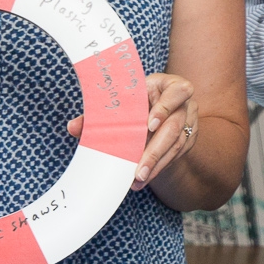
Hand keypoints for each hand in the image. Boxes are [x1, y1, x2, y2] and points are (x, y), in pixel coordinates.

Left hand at [71, 72, 196, 192]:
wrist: (157, 105)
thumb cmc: (137, 99)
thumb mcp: (124, 100)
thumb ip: (100, 113)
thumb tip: (73, 127)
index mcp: (169, 85)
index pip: (177, 92)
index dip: (165, 107)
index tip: (149, 125)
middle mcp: (184, 103)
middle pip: (174, 126)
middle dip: (155, 150)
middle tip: (139, 170)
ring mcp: (190, 121)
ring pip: (177, 144)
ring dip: (157, 164)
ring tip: (138, 179)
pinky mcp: (189, 138)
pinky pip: (176, 155)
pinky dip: (159, 167)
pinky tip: (143, 179)